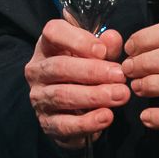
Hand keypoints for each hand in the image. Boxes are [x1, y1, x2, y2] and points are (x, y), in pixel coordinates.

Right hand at [24, 19, 127, 144]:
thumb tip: (112, 37)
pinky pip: (65, 124)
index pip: (52, 33)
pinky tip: (107, 116)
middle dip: (92, 71)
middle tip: (120, 76)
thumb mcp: (97, 58)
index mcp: (47, 47)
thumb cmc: (85, 76)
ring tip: (120, 95)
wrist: (76, 112)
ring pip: (62, 95)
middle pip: (59, 66)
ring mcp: (39, 98)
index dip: (77, 40)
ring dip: (94, 95)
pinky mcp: (47, 123)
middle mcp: (37, 71)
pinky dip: (87, 121)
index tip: (103, 51)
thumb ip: (106, 48)